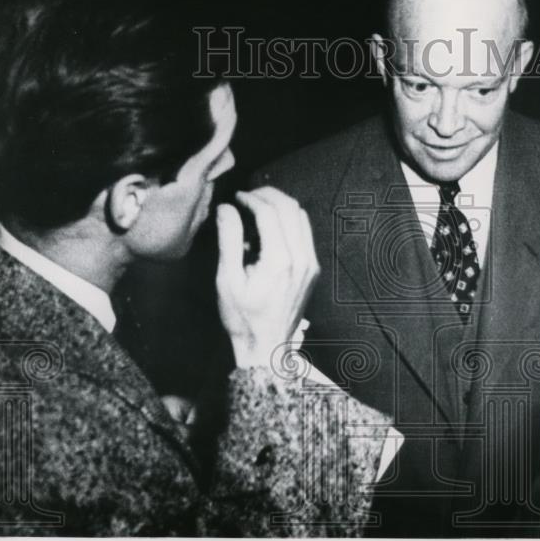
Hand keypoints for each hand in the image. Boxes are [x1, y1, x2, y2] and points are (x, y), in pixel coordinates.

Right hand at [215, 187, 318, 369]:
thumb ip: (229, 239)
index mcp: (280, 261)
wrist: (267, 346)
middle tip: (246, 196)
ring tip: (256, 209)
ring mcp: (311, 263)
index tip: (235, 198)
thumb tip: (226, 208)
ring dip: (279, 206)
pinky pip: (304, 232)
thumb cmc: (243, 317)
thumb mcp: (227, 280)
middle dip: (267, 195)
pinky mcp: (313, 268)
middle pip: (290, 207)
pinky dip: (287, 221)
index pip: (270, 212)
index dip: (251, 198)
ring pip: (301, 216)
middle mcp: (302, 259)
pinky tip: (268, 228)